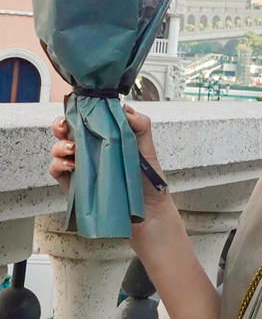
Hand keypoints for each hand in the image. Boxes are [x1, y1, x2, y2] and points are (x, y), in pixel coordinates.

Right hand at [49, 104, 171, 224]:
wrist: (148, 210)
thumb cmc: (147, 181)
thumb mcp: (147, 148)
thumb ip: (139, 125)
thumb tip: (123, 108)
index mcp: (104, 139)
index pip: (85, 121)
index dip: (77, 113)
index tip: (79, 110)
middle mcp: (89, 151)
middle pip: (65, 132)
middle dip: (59, 125)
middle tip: (65, 126)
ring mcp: (80, 167)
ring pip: (58, 150)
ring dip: (60, 145)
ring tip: (73, 148)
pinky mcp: (75, 184)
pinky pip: (56, 170)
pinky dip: (58, 164)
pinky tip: (72, 165)